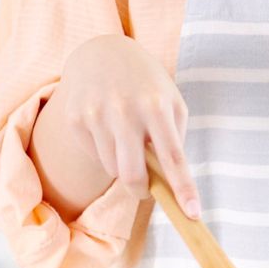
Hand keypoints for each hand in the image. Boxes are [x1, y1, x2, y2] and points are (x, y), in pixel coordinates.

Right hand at [45, 34, 201, 218]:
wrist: (102, 53)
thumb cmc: (147, 84)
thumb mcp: (171, 101)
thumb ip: (174, 138)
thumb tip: (170, 182)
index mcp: (157, 105)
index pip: (174, 157)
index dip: (184, 188)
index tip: (193, 214)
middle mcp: (125, 110)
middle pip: (133, 175)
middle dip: (141, 191)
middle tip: (147, 191)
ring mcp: (96, 115)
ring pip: (112, 168)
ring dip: (124, 165)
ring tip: (127, 138)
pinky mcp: (75, 120)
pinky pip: (95, 155)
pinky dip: (106, 151)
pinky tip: (107, 126)